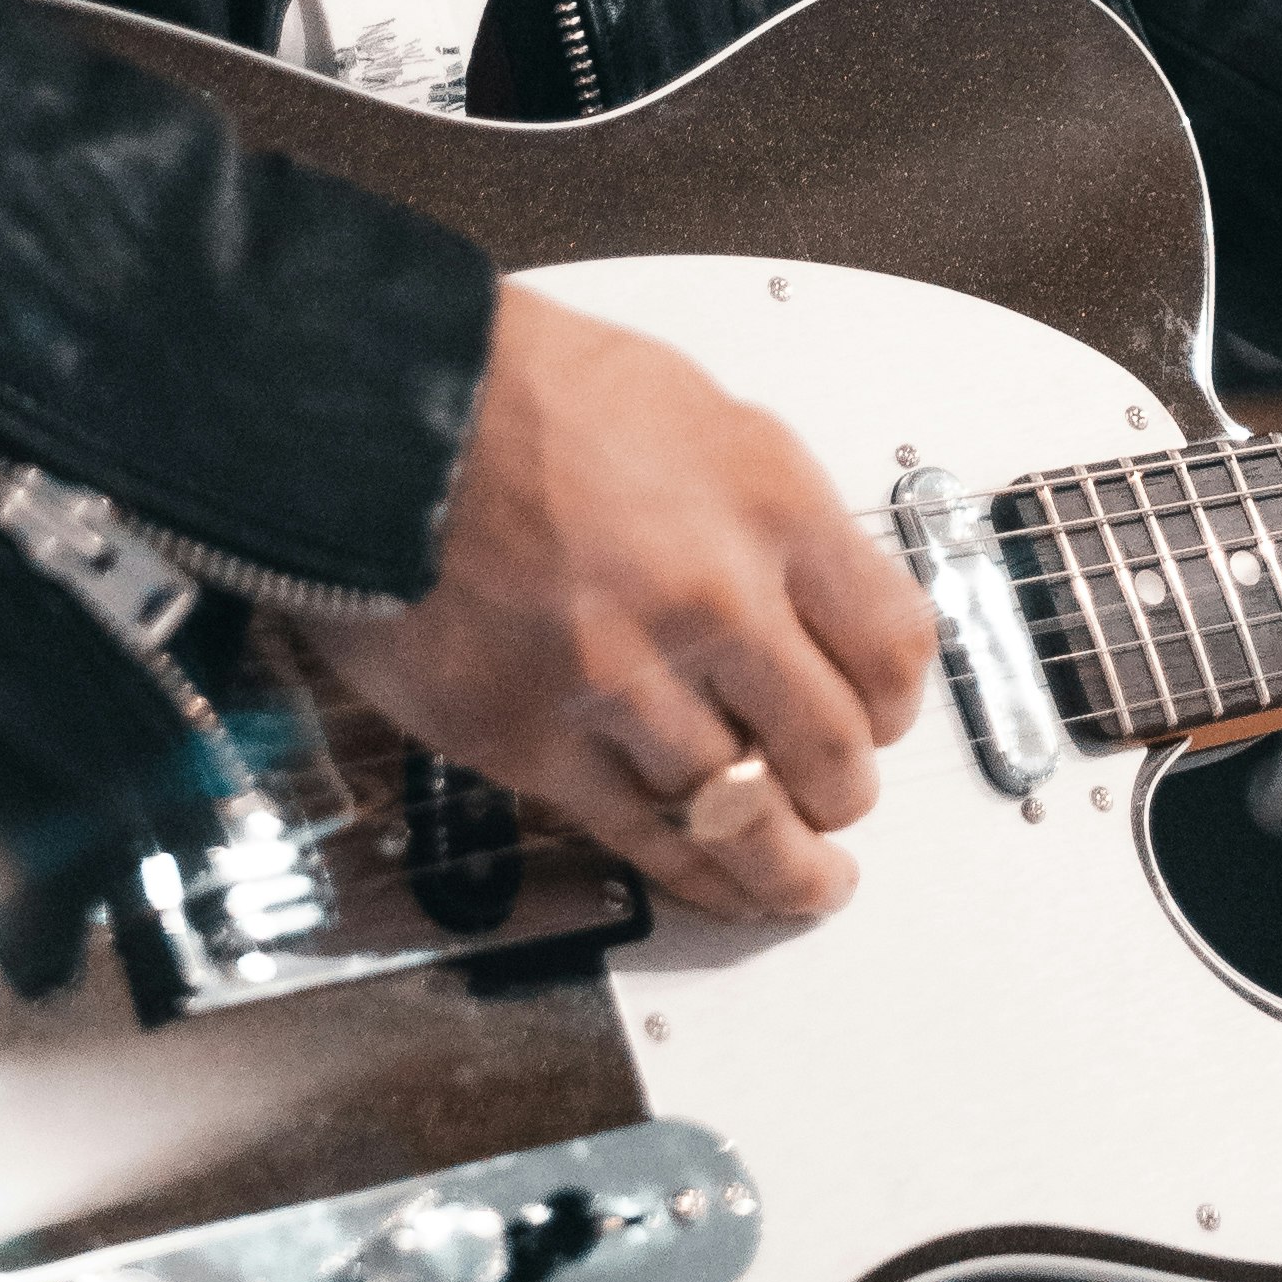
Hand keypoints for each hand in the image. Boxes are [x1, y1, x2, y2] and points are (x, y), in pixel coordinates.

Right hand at [336, 283, 937, 925]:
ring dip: (786, 858)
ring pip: (747, 815)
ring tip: (806, 876)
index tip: (885, 717)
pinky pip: (647, 841)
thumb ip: (767, 511)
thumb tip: (811, 595)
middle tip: (837, 793)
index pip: (894, 648)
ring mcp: (624, 680)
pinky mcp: (536, 741)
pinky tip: (728, 891)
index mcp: (768, 504)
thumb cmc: (525, 390)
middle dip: (844, 788)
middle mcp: (712, 599)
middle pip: (833, 750)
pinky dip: (702, 880)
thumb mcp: (696, 410)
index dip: (898, 703)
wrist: (384, 409)